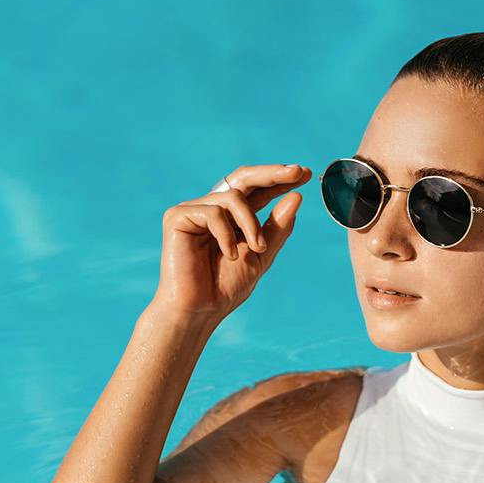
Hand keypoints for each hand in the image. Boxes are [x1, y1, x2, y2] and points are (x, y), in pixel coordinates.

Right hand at [153, 163, 310, 319]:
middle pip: (244, 178)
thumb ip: (277, 227)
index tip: (305, 173)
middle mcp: (214, 209)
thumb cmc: (226, 287)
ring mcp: (195, 210)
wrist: (200, 310)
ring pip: (233, 197)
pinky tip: (229, 254)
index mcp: (233, 218)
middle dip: (272, 174)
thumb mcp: (261, 255)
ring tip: (257, 248)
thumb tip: (296, 197)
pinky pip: (213, 211)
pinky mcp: (178, 216)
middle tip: (296, 172)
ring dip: (252, 223)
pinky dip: (227, 234)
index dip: (280, 180)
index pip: (258, 190)